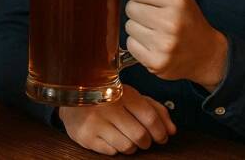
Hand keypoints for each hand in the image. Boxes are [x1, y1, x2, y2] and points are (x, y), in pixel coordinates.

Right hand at [59, 84, 176, 154]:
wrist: (72, 97)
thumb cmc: (108, 97)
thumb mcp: (131, 96)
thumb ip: (155, 109)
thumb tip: (172, 130)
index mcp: (122, 93)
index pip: (149, 117)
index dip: (160, 131)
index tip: (162, 137)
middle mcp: (108, 107)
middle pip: (140, 135)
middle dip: (147, 141)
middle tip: (144, 139)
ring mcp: (96, 123)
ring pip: (127, 147)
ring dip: (132, 146)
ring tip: (126, 137)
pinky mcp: (86, 137)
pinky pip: (112, 152)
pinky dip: (116, 148)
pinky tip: (111, 137)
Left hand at [124, 0, 227, 90]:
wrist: (206, 55)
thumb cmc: (187, 19)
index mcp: (178, 1)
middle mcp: (171, 23)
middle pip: (130, 7)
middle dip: (139, 10)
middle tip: (155, 17)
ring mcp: (164, 45)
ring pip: (128, 26)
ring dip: (138, 28)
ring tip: (155, 32)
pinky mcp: (156, 63)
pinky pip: (130, 45)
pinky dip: (138, 44)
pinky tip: (153, 44)